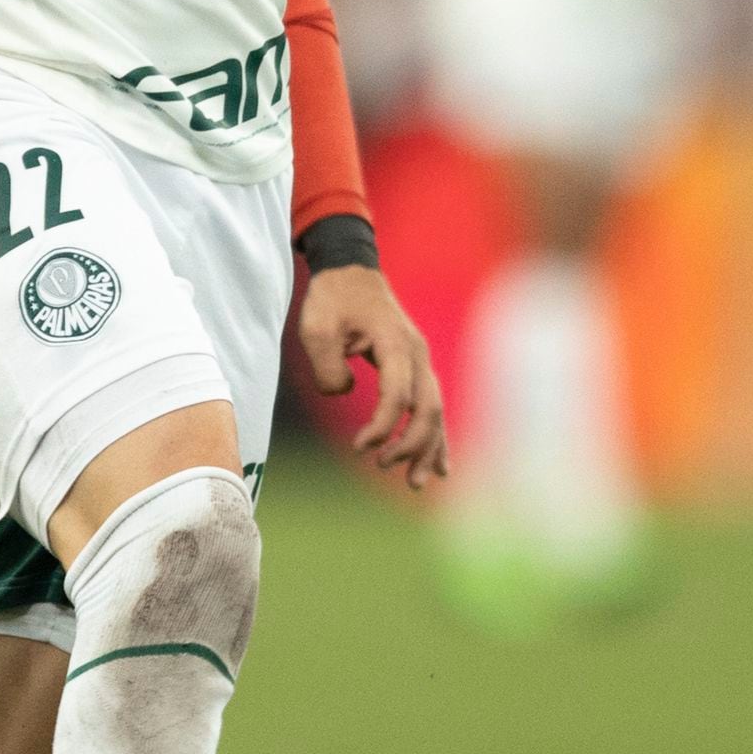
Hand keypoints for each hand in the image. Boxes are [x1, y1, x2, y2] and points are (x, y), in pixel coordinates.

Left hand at [298, 263, 447, 487]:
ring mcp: (420, 360)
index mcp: (395, 343)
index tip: (358, 447)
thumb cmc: (332, 299)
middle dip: (411, 445)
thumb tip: (344, 393)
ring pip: (434, 411)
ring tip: (414, 483)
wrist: (350, 270)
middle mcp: (416, 353)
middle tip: (383, 467)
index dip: (381, 426)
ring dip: (426, 449)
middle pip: (427, 408)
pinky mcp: (415, 367)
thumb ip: (327, 366)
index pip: (397, 395)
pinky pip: (430, 406)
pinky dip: (435, 437)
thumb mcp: (315, 328)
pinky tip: (437, 466)